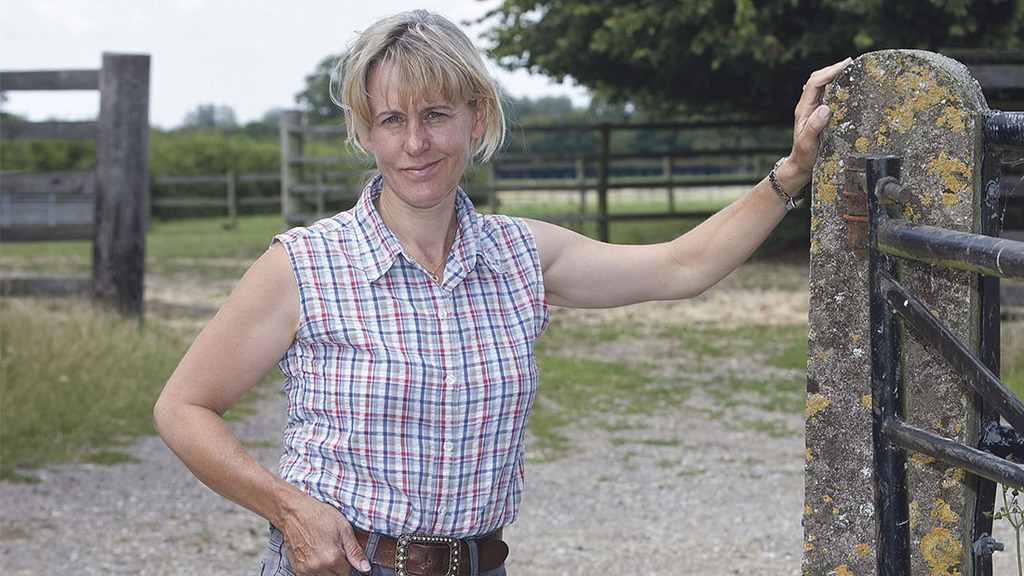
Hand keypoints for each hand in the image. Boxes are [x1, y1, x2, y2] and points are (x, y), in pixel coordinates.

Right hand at [280, 497, 370, 574]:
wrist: (294, 512)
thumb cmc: (318, 516)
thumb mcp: (344, 529)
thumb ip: (355, 551)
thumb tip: (365, 567)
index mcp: (332, 557)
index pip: (347, 571)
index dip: (347, 560)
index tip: (342, 550)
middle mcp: (318, 567)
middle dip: (338, 566)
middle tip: (334, 549)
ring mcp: (306, 569)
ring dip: (327, 569)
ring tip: (324, 552)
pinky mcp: (297, 569)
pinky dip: (316, 571)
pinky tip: (315, 556)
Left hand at [783, 57, 852, 184]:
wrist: (801, 166)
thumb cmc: (803, 156)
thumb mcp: (808, 142)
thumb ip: (814, 126)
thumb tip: (825, 108)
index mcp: (804, 109)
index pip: (814, 83)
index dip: (829, 71)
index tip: (845, 65)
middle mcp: (808, 106)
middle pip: (819, 80)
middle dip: (833, 69)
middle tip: (851, 62)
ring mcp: (814, 110)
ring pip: (824, 86)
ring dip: (836, 76)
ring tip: (852, 69)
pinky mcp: (821, 115)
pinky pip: (829, 96)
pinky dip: (838, 88)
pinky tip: (848, 86)